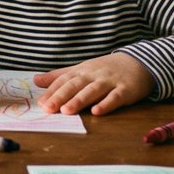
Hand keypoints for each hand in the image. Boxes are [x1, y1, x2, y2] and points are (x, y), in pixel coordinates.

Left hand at [32, 52, 153, 115]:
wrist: (138, 62)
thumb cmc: (105, 69)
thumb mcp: (81, 69)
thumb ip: (59, 76)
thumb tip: (35, 80)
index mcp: (81, 71)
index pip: (64, 80)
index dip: (52, 91)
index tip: (40, 103)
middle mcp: (94, 75)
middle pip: (75, 85)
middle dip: (61, 96)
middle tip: (48, 108)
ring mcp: (110, 82)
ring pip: (93, 91)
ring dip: (80, 100)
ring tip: (67, 110)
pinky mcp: (125, 90)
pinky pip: (115, 97)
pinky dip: (106, 104)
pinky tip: (96, 112)